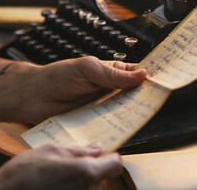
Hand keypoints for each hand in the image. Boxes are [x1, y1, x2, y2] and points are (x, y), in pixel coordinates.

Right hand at [0, 143, 121, 189]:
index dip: (109, 157)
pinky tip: (54, 186)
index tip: (100, 155)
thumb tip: (97, 149)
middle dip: (89, 168)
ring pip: (90, 187)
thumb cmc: (26, 173)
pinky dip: (72, 189)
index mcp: (87, 172)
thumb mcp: (52, 151)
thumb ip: (78, 150)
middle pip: (101, 176)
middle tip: (66, 165)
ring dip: (79, 181)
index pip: (115, 164)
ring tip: (56, 178)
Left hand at [25, 56, 146, 122]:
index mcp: (110, 71)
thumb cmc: (59, 76)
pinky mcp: (94, 120)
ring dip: (131, 112)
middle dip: (143, 97)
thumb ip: (114, 74)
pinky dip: (117, 125)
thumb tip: (142, 75)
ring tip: (143, 115)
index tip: (163, 81)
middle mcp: (109, 89)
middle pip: (133, 94)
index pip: (135, 73)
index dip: (149, 76)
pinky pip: (110, 123)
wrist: (33, 96)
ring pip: (123, 110)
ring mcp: (102, 105)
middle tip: (156, 102)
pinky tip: (124, 127)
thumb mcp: (88, 69)